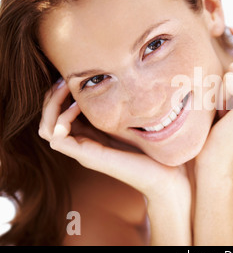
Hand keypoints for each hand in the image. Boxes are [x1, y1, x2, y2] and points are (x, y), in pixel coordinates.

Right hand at [38, 81, 190, 203]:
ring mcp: (84, 152)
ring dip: (52, 106)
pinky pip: (58, 139)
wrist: (165, 174)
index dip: (58, 96)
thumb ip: (118, 107)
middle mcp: (83, 144)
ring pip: (46, 130)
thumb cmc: (152, 147)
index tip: (69, 78)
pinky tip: (77, 107)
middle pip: (47, 121)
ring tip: (66, 89)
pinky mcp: (89, 157)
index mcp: (90, 135)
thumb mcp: (130, 120)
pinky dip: (62, 120)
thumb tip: (114, 81)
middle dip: (51, 97)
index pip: (58, 116)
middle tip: (63, 80)